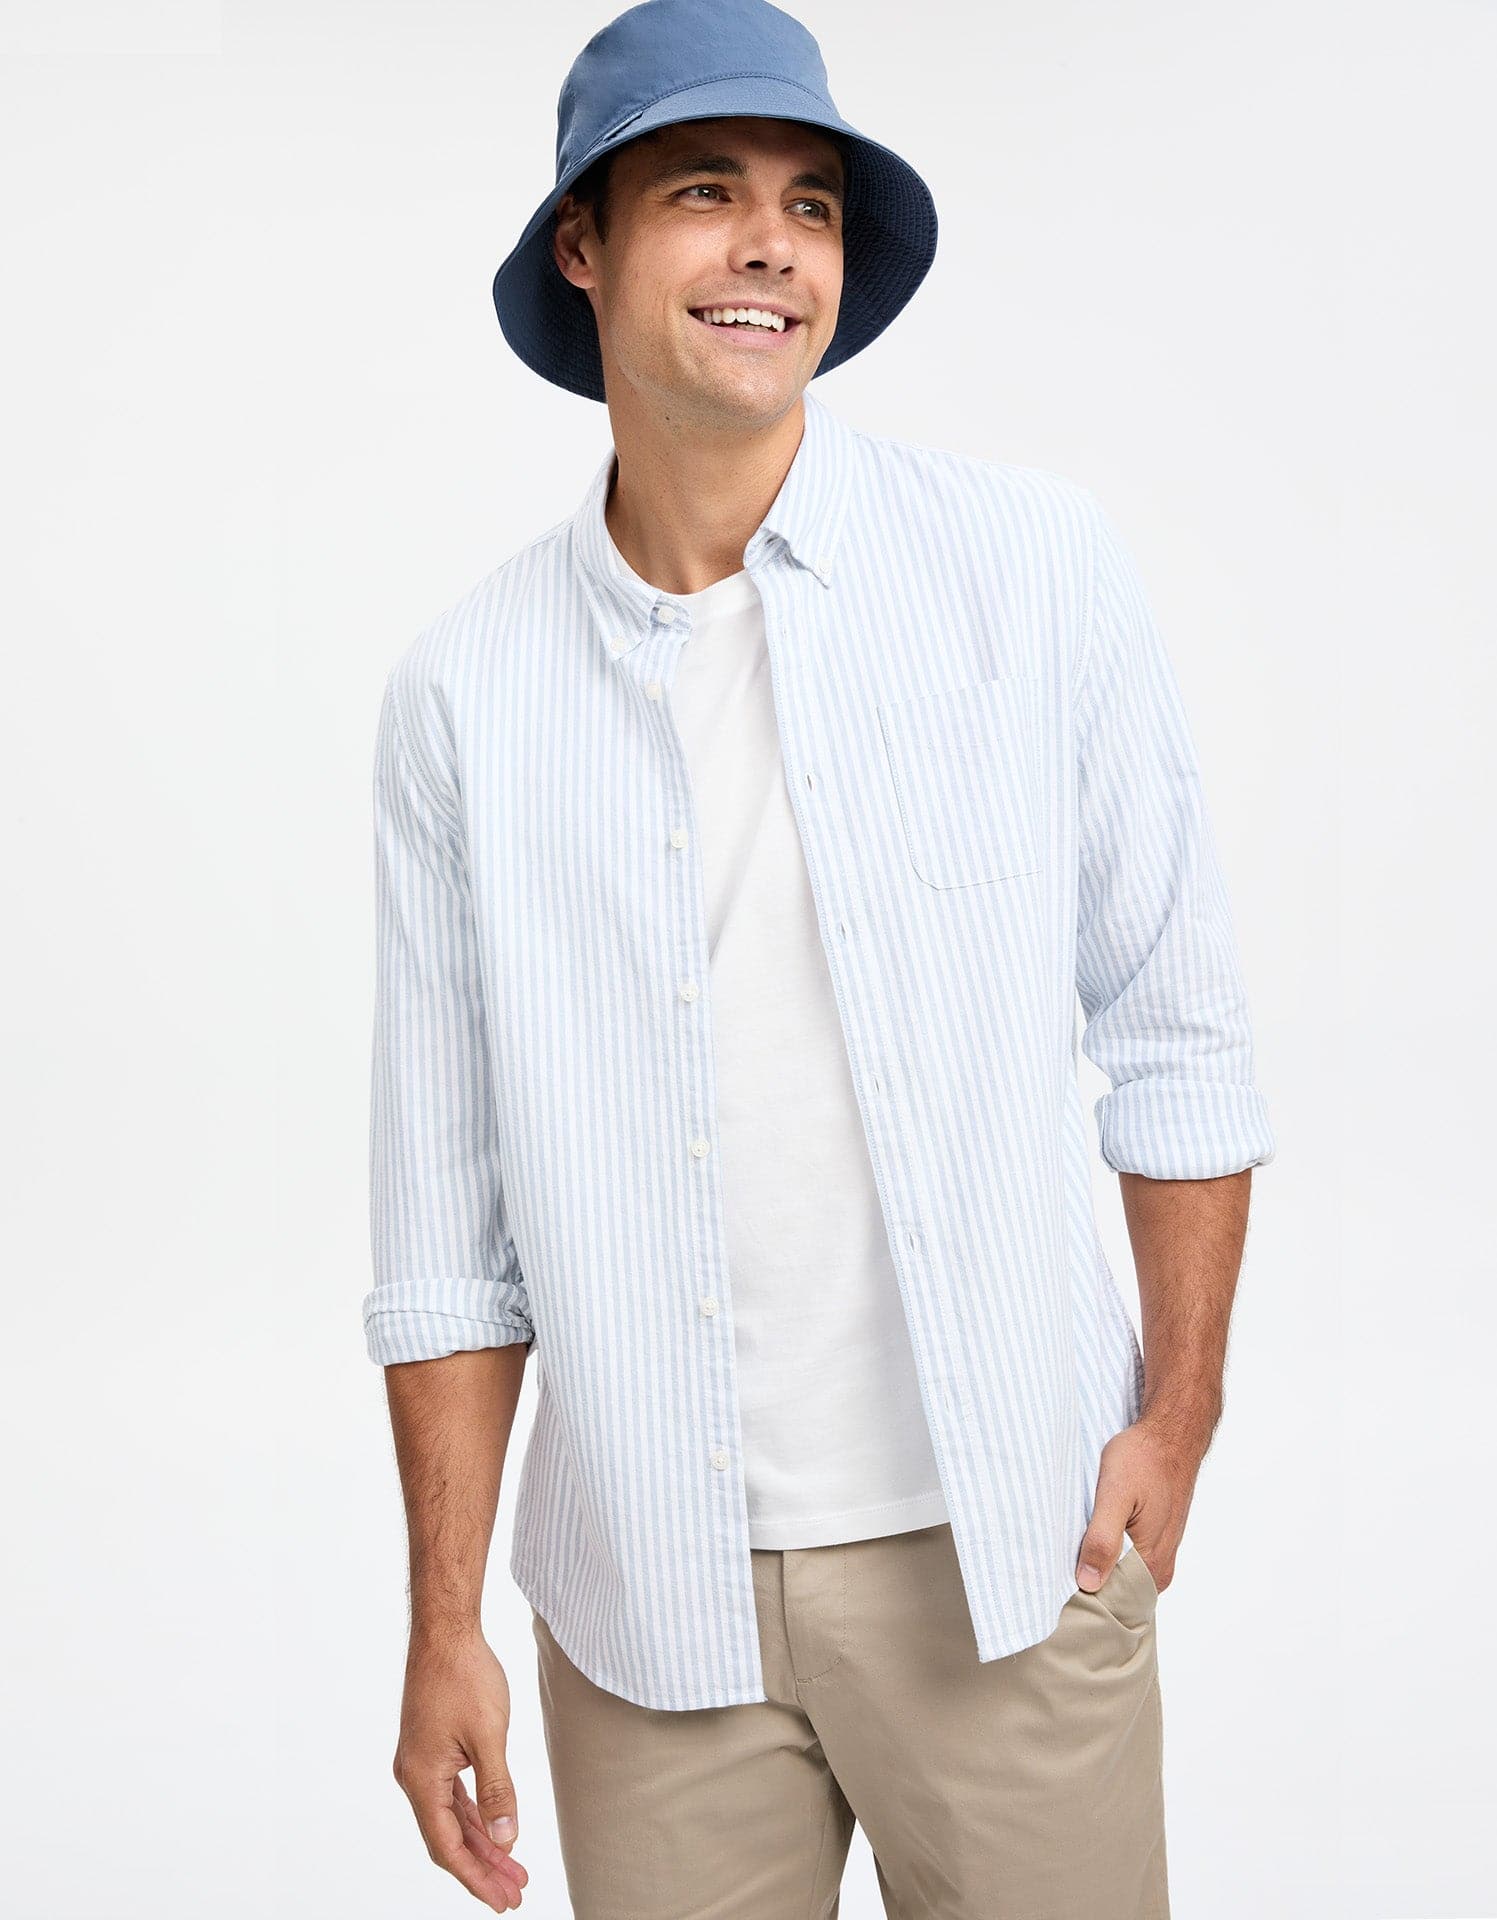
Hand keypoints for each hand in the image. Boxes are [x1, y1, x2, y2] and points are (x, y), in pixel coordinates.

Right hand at [392, 1627, 530, 1911]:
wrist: (446, 1631)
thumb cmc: (464, 1676)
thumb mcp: (489, 1737)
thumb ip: (498, 1792)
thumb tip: (507, 1840)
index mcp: (422, 1779)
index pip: (448, 1846)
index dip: (476, 1877)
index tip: (503, 1899)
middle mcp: (415, 1776)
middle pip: (449, 1837)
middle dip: (482, 1867)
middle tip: (514, 1893)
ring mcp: (422, 1763)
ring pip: (452, 1817)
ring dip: (481, 1842)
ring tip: (513, 1868)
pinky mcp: (432, 1748)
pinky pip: (453, 1794)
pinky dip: (474, 1814)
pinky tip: (495, 1829)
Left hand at [1074, 1414, 1200, 1595]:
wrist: (1170, 1434)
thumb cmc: (1144, 1459)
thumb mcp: (1115, 1494)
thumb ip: (1102, 1539)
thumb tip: (1088, 1582)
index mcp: (1152, 1564)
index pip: (1111, 1602)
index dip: (1081, 1595)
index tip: (1055, 1584)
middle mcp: (1159, 1568)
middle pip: (1115, 1591)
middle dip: (1086, 1581)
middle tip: (1056, 1563)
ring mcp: (1159, 1555)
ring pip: (1119, 1575)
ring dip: (1096, 1565)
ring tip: (1070, 1548)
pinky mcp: (1154, 1541)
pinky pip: (1126, 1560)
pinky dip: (1107, 1552)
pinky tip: (1090, 1537)